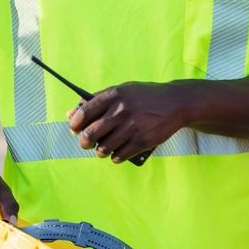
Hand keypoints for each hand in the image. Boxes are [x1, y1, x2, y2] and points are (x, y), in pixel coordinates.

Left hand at [68, 82, 186, 162]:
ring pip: (104, 148)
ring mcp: (133, 127)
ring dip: (101, 151)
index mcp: (114, 95)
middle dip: (85, 142)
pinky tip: (118, 153)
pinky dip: (116, 157)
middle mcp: (122, 111)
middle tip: (86, 143)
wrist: (176, 103)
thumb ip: (98, 100)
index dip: (75, 123)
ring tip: (103, 149)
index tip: (75, 128)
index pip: (85, 111)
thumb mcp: (123, 91)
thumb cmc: (145, 97)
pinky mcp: (143, 141)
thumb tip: (72, 115)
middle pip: (91, 133)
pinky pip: (120, 155)